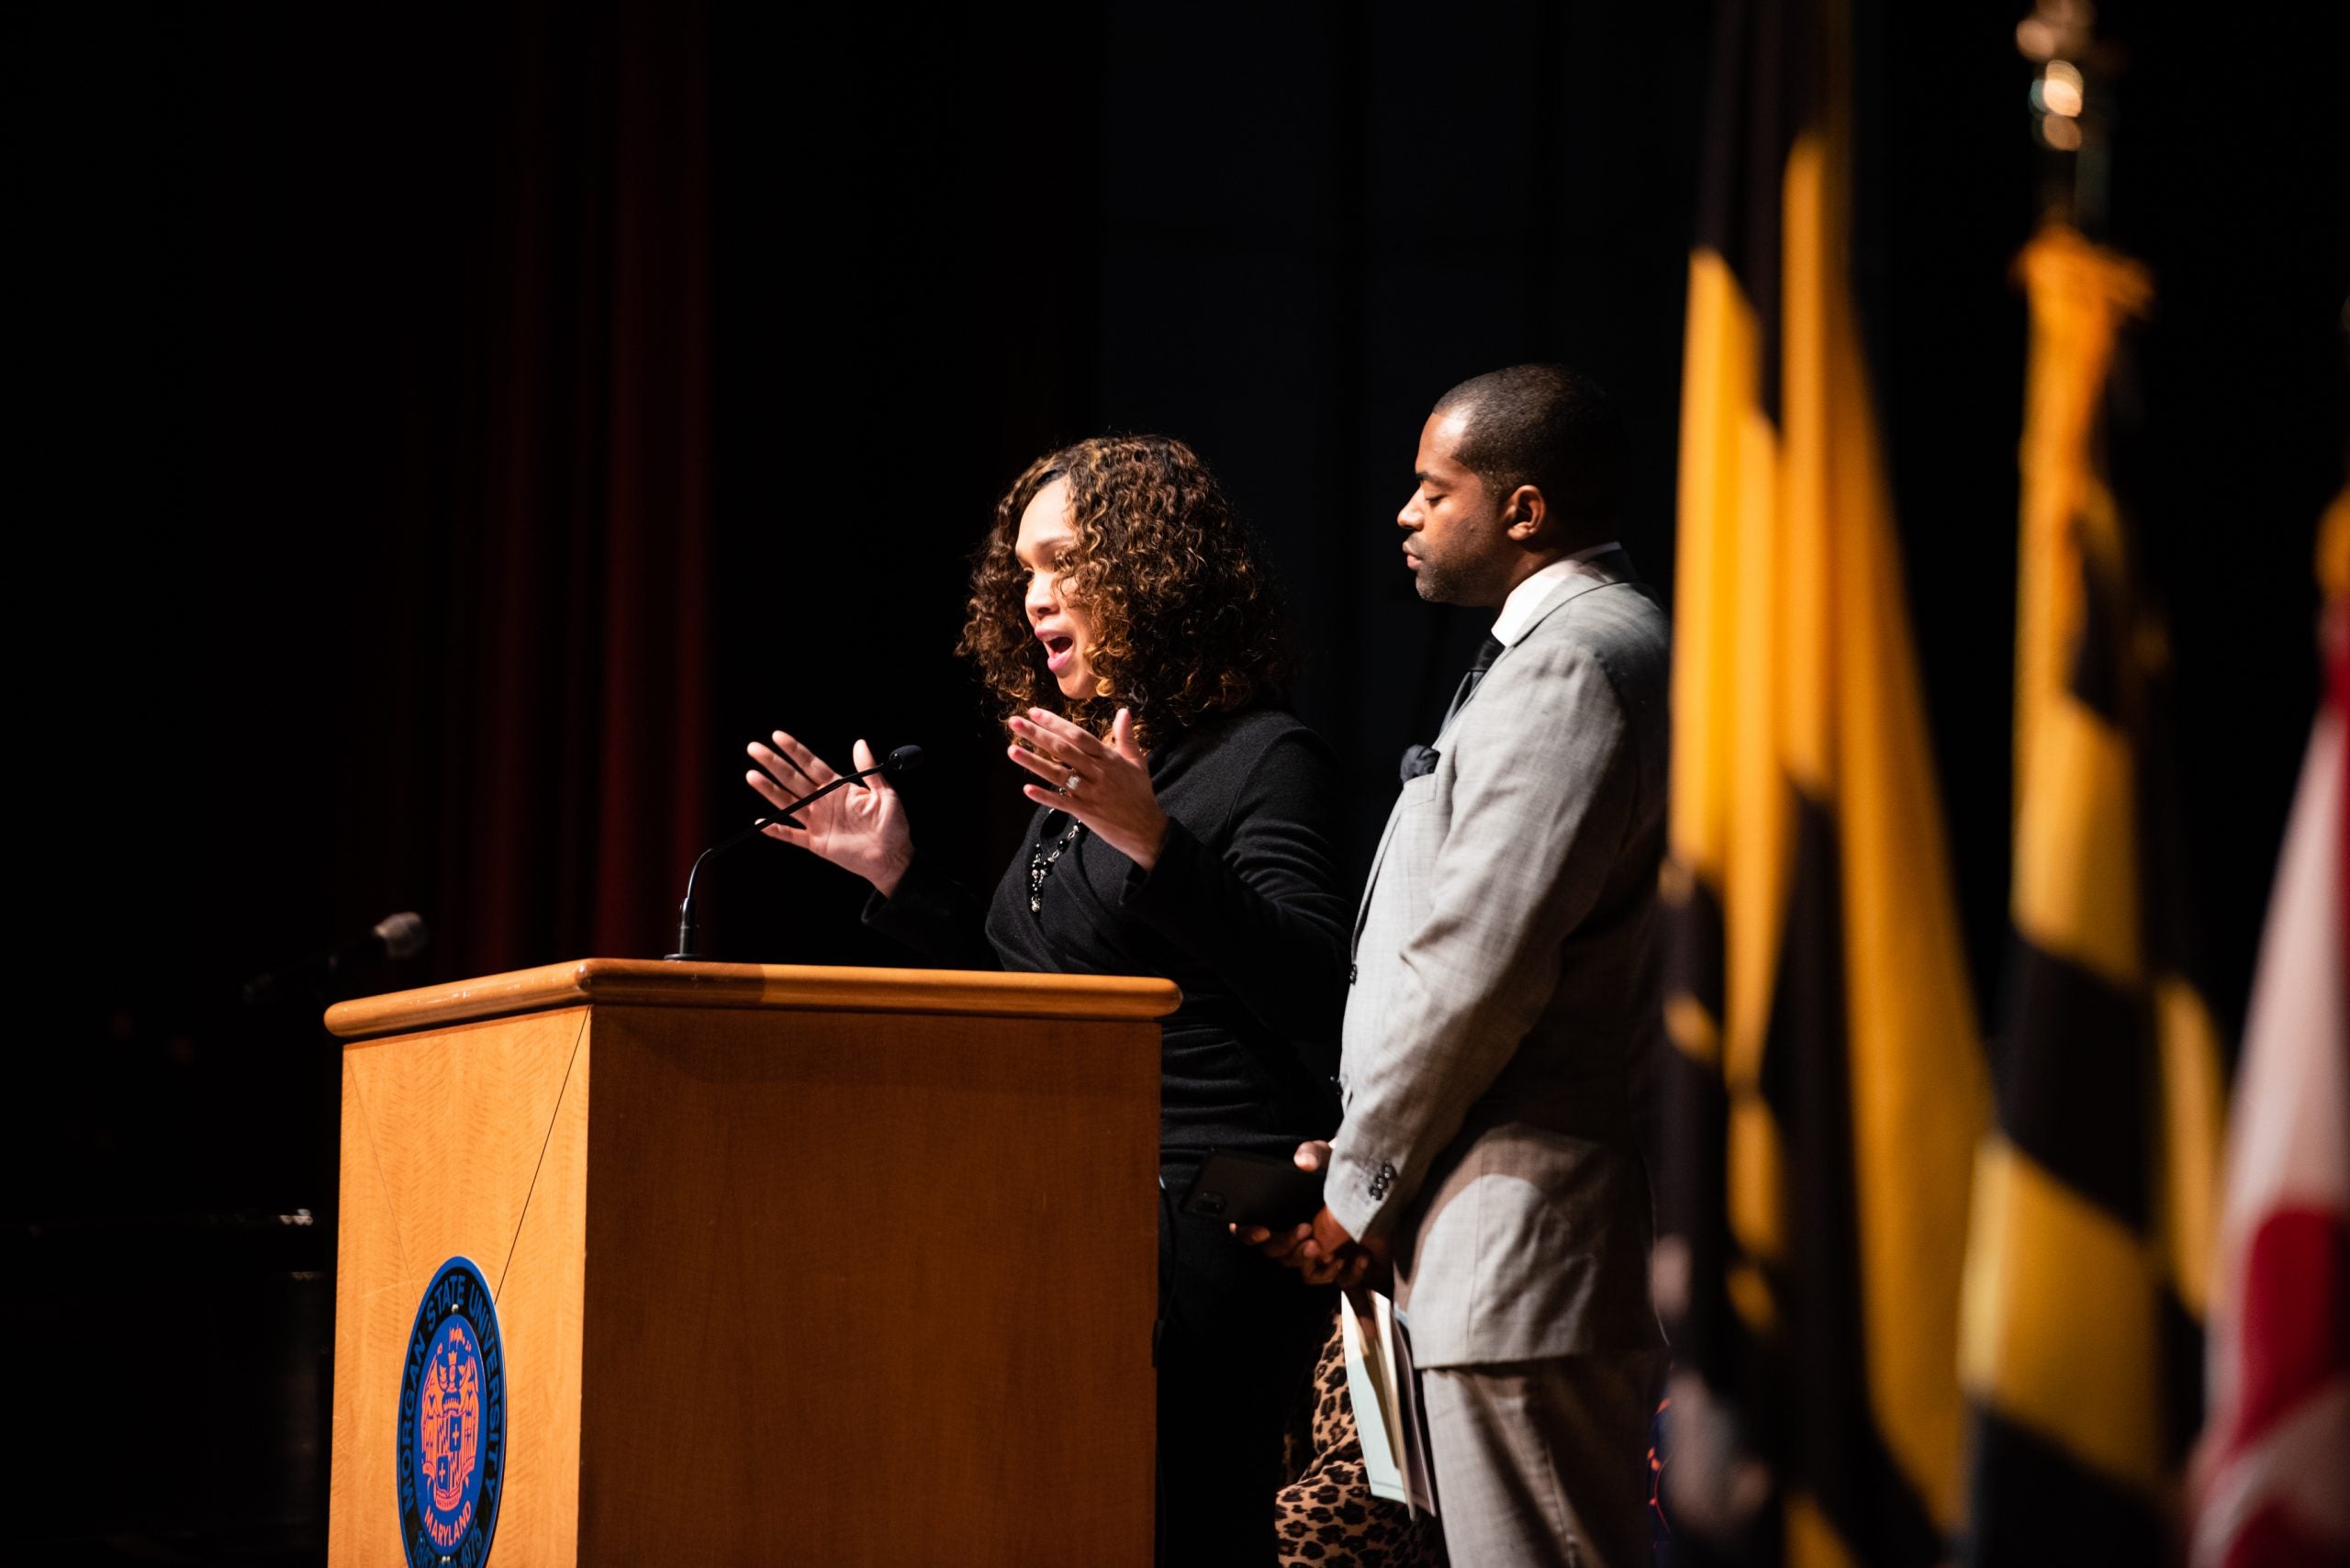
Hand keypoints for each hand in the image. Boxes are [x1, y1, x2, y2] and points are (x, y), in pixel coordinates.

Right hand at [745, 731, 913, 895]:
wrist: (893, 857)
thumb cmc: (893, 825)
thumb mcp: (885, 793)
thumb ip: (869, 770)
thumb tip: (859, 743)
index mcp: (838, 788)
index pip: (811, 764)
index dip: (794, 750)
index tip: (777, 736)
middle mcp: (823, 801)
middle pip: (793, 779)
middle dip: (773, 763)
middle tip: (753, 748)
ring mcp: (818, 821)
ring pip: (788, 803)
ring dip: (769, 790)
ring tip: (751, 775)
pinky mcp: (816, 842)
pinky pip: (792, 835)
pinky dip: (776, 830)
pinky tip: (761, 822)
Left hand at [1005, 707, 1169, 869]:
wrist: (1147, 829)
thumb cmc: (1140, 793)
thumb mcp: (1137, 762)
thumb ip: (1127, 736)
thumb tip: (1124, 711)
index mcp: (1108, 758)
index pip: (1078, 736)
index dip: (1055, 723)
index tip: (1034, 712)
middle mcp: (1097, 773)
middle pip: (1063, 750)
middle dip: (1037, 735)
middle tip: (1014, 723)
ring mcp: (1090, 793)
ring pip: (1058, 775)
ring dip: (1033, 762)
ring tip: (1012, 750)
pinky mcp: (1086, 812)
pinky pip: (1062, 803)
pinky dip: (1045, 796)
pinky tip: (1027, 789)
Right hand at [1233, 1142, 1390, 1288]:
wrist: (1383, 1195)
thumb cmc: (1346, 1175)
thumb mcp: (1331, 1159)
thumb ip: (1314, 1153)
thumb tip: (1303, 1161)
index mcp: (1283, 1215)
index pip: (1250, 1230)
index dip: (1249, 1233)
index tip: (1263, 1230)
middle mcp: (1298, 1240)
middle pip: (1277, 1254)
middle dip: (1288, 1246)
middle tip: (1308, 1231)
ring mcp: (1321, 1256)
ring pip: (1306, 1274)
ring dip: (1315, 1266)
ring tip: (1333, 1254)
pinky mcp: (1346, 1268)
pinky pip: (1341, 1283)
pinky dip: (1350, 1275)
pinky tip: (1361, 1259)